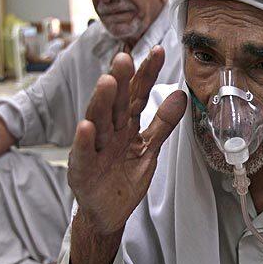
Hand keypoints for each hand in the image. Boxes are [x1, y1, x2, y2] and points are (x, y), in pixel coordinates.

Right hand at [68, 46, 185, 234]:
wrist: (108, 211)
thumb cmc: (125, 177)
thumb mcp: (149, 148)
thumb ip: (163, 123)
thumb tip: (180, 94)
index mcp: (126, 124)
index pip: (138, 94)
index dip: (147, 73)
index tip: (158, 52)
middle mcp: (109, 131)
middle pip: (116, 102)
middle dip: (121, 80)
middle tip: (125, 58)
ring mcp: (94, 148)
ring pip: (98, 121)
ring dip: (102, 101)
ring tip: (107, 82)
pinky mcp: (82, 169)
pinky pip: (84, 153)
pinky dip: (85, 140)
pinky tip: (87, 126)